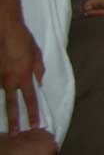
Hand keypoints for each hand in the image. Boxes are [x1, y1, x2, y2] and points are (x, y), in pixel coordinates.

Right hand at [0, 0, 43, 135]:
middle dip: (14, 121)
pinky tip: (4, 83)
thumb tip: (39, 82)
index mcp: (24, 75)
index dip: (33, 113)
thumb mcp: (37, 53)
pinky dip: (2, 86)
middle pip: (12, 105)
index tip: (35, 124)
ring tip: (8, 117)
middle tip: (14, 133)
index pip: (31, 99)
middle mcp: (10, 80)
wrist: (5, 30)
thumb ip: (38, 70)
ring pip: (4, 93)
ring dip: (7, 102)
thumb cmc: (23, 39)